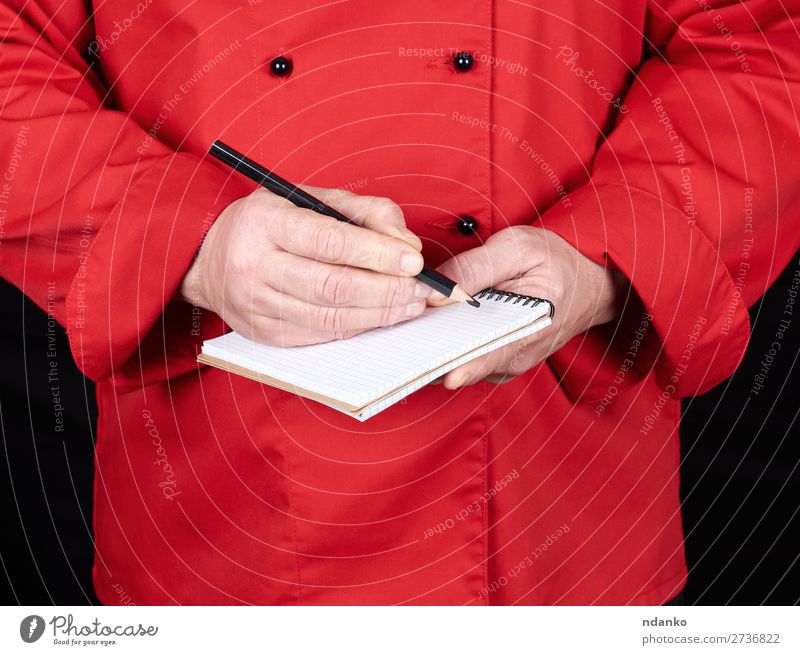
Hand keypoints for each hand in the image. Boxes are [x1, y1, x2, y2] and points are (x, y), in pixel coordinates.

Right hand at [179, 186, 431, 345]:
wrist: (208, 260)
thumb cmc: (268, 224)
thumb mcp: (307, 198)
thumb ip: (362, 211)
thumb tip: (406, 241)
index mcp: (265, 223)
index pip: (329, 241)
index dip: (377, 253)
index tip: (414, 260)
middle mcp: (255, 266)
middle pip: (333, 286)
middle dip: (387, 289)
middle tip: (422, 288)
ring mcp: (258, 306)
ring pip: (331, 318)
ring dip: (380, 314)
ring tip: (412, 304)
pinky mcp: (267, 335)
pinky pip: (322, 335)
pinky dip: (359, 327)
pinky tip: (382, 317)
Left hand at [429, 226, 625, 387]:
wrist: (586, 284)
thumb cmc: (556, 262)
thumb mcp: (518, 248)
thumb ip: (474, 268)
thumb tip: (434, 291)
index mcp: (528, 330)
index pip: (483, 356)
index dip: (452, 361)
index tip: (427, 365)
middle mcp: (515, 358)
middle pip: (462, 364)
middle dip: (431, 352)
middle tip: (402, 341)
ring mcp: (505, 364)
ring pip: (458, 363)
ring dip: (435, 348)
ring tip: (410, 333)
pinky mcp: (496, 363)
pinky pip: (464, 359)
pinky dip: (445, 346)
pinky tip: (429, 330)